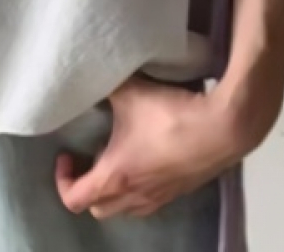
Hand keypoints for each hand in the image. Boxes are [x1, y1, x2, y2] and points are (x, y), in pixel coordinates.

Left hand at [55, 76, 264, 219]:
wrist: (221, 128)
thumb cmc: (169, 114)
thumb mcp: (130, 91)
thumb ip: (104, 84)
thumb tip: (89, 74)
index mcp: (116, 176)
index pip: (75, 199)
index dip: (62, 180)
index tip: (67, 154)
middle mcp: (136, 195)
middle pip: (98, 209)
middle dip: (87, 187)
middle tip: (88, 156)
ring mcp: (160, 198)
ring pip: (125, 209)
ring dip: (113, 190)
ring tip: (114, 157)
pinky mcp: (180, 192)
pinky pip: (148, 202)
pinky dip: (137, 188)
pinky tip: (144, 158)